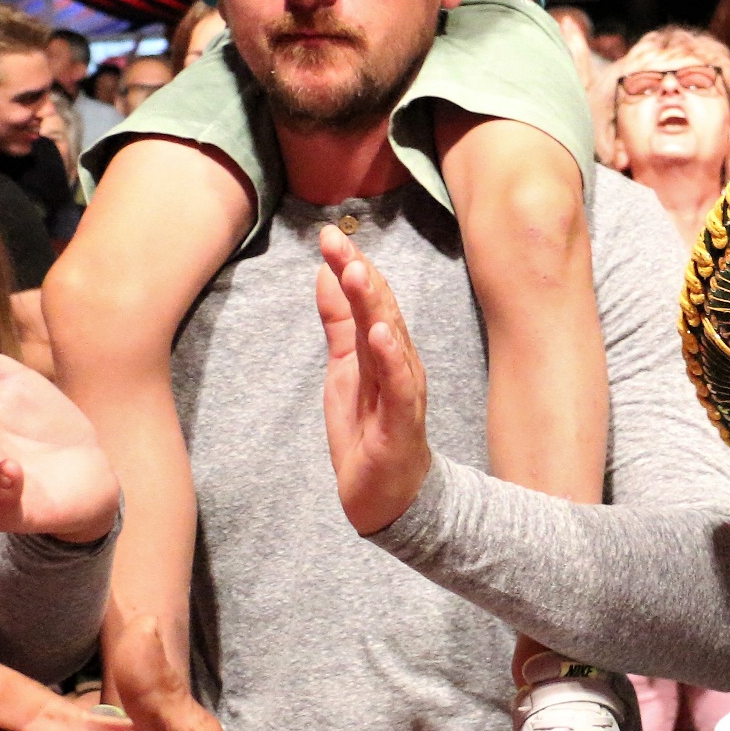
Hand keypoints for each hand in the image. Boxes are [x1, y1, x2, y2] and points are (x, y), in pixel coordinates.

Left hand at [314, 225, 431, 535]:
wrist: (389, 496)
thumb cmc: (369, 430)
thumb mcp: (344, 368)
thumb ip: (339, 323)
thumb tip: (326, 275)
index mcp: (384, 349)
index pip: (370, 299)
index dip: (351, 266)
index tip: (329, 234)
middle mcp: (399, 363)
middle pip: (380, 311)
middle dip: (359, 274)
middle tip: (339, 241)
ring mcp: (403, 391)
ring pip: (390, 341)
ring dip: (374, 306)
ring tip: (356, 273)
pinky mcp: (401, 422)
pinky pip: (398, 386)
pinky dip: (391, 358)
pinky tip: (380, 334)